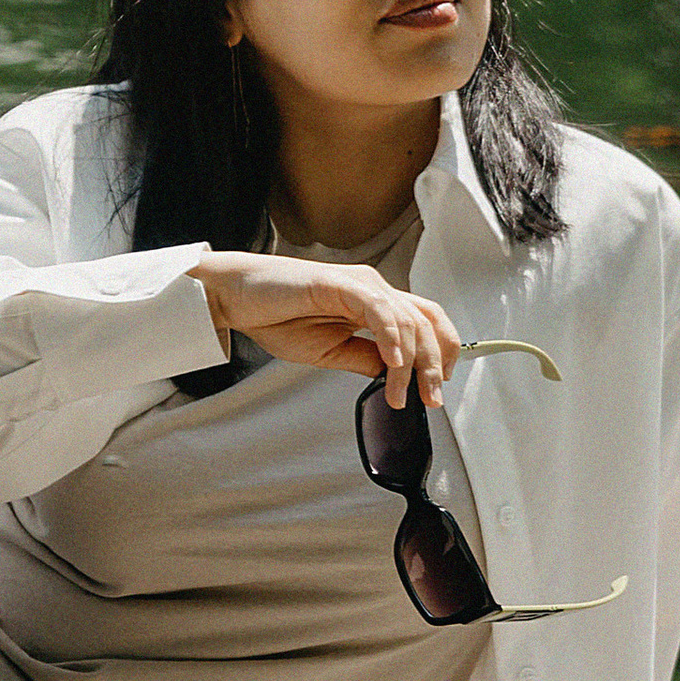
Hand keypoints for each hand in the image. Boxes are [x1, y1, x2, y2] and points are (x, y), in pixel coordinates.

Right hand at [187, 254, 460, 405]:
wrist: (237, 297)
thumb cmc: (275, 317)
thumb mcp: (329, 351)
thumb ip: (364, 360)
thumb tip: (394, 376)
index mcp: (374, 305)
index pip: (427, 322)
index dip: (442, 354)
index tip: (436, 389)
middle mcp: (373, 289)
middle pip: (427, 321)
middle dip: (435, 364)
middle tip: (430, 398)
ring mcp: (359, 284)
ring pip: (408, 319)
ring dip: (411, 363)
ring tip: (399, 392)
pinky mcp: (339, 283)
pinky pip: (378, 308)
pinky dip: (391, 336)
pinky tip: (393, 361)